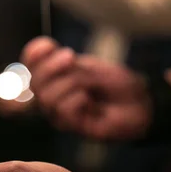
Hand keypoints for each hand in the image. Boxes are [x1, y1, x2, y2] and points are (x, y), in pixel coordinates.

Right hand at [21, 37, 151, 140]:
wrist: (140, 103)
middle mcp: (52, 94)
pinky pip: (63, 110)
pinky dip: (78, 100)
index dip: (33, 54)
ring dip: (69, 84)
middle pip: (34, 82)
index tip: (50, 45)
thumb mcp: (90, 67)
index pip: (30, 64)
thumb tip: (46, 50)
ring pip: (46, 97)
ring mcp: (59, 112)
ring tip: (88, 85)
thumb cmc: (117, 84)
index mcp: (54, 76)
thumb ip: (65, 63)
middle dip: (51, 67)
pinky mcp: (70, 126)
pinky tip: (90, 102)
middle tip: (71, 58)